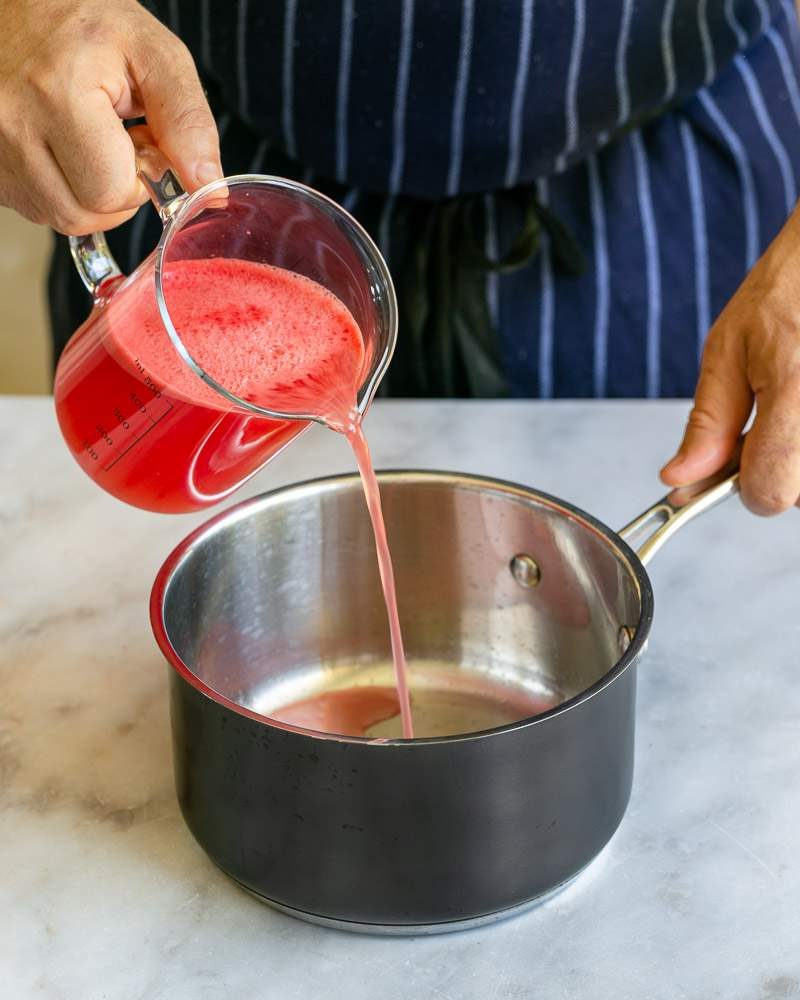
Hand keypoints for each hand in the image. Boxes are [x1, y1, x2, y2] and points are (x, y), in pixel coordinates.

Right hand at [0, 0, 221, 234]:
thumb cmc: (82, 17)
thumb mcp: (151, 52)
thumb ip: (187, 121)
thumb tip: (208, 188)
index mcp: (57, 93)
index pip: (113, 193)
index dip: (140, 178)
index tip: (139, 140)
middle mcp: (13, 124)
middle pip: (84, 214)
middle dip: (115, 189)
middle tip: (115, 141)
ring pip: (58, 217)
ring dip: (86, 193)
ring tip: (87, 141)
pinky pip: (32, 206)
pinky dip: (57, 188)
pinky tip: (60, 148)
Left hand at [661, 207, 799, 514]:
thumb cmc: (787, 291)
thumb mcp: (728, 350)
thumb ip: (708, 424)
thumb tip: (680, 479)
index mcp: (795, 388)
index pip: (771, 492)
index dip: (745, 487)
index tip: (736, 466)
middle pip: (798, 495)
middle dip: (776, 468)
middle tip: (773, 418)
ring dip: (799, 458)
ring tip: (793, 405)